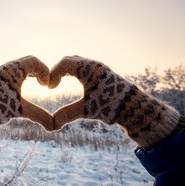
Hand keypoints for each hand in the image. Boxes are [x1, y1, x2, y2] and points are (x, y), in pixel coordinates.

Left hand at [0, 56, 52, 144]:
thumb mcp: (21, 110)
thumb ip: (39, 116)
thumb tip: (54, 127)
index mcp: (14, 70)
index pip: (34, 61)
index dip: (44, 71)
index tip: (46, 86)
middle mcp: (7, 68)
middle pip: (29, 61)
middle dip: (39, 71)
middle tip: (44, 84)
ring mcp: (2, 72)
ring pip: (21, 65)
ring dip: (32, 72)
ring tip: (38, 84)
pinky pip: (15, 70)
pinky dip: (24, 75)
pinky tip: (26, 86)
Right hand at [50, 56, 179, 146]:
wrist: (134, 106)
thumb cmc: (110, 106)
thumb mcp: (86, 110)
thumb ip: (67, 114)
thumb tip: (51, 125)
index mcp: (88, 69)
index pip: (64, 64)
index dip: (53, 74)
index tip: (50, 88)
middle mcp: (93, 65)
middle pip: (69, 60)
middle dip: (57, 71)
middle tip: (52, 85)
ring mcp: (98, 68)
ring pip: (76, 62)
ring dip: (65, 70)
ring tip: (58, 83)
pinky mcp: (102, 72)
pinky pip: (83, 66)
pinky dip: (73, 71)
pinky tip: (71, 82)